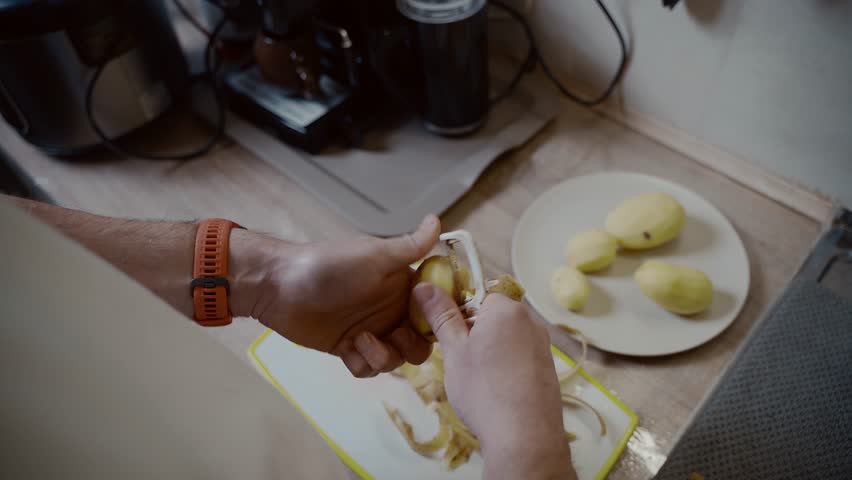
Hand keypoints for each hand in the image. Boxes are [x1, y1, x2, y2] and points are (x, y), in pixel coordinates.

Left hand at [231, 216, 439, 376]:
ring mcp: (370, 330)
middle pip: (420, 341)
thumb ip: (410, 246)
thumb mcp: (374, 255)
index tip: (431, 323)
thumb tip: (438, 220)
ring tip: (362, 341)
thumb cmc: (328, 265)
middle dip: (413, 346)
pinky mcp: (349, 348)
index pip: (435, 308)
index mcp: (401, 286)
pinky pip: (369, 367)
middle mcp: (390, 309)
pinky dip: (363, 363)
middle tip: (396, 337)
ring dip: (384, 356)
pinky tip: (348, 349)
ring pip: (396, 358)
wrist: (279, 287)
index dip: (439, 320)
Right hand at [413, 283, 575, 479]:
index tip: (448, 336)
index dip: (459, 314)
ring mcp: (543, 346)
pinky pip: (521, 358)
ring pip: (507, 339)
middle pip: (494, 316)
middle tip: (460, 361)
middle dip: (475, 334)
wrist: (524, 436)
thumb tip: (423, 286)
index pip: (478, 295)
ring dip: (490, 352)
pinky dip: (506, 368)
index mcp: (506, 309)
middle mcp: (530, 321)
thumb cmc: (483, 389)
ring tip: (478, 381)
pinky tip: (497, 391)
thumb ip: (441, 315)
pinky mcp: (548, 369)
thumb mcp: (454, 350)